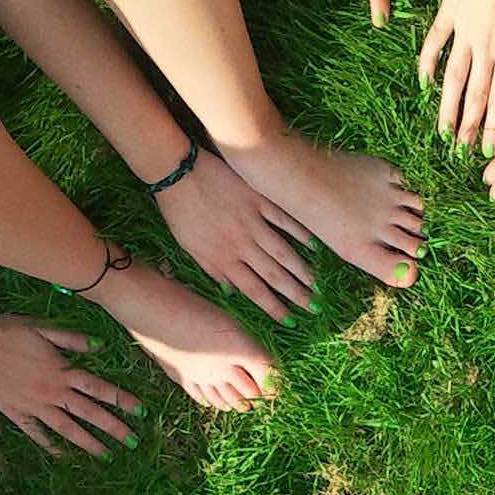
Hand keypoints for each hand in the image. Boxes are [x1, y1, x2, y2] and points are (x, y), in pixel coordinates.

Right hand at [0, 316, 141, 457]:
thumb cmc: (7, 331)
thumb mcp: (42, 329)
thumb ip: (72, 340)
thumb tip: (100, 347)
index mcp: (61, 371)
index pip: (100, 389)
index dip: (122, 401)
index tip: (141, 412)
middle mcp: (52, 393)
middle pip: (89, 414)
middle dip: (113, 428)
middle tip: (132, 442)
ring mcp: (34, 406)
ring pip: (67, 429)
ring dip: (88, 443)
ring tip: (106, 454)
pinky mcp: (16, 414)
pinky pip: (36, 433)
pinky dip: (50, 445)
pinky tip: (62, 455)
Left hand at [154, 150, 316, 319]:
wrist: (176, 172)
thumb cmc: (179, 211)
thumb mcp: (189, 248)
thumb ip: (212, 270)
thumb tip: (231, 292)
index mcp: (222, 258)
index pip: (253, 290)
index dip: (273, 308)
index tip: (290, 321)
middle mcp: (241, 244)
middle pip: (273, 275)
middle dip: (296, 295)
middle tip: (315, 308)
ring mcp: (251, 221)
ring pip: (282, 251)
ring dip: (301, 270)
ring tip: (318, 284)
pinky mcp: (257, 199)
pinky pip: (283, 218)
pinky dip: (300, 232)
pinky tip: (314, 245)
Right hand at [418, 0, 494, 156]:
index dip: (494, 125)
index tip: (488, 148)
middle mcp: (486, 45)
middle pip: (476, 94)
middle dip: (469, 125)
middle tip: (461, 150)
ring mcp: (465, 29)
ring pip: (453, 76)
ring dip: (447, 105)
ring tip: (442, 130)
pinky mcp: (450, 11)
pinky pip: (435, 42)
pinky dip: (428, 62)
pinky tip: (424, 83)